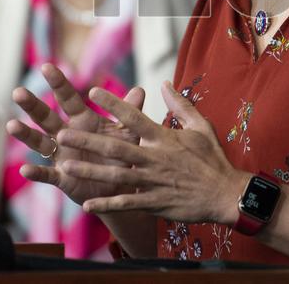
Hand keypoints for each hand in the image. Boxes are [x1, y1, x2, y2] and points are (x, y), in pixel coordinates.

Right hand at [6, 63, 146, 206]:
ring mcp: (62, 156)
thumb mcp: (128, 132)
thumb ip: (129, 112)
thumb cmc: (122, 153)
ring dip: (26, 135)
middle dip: (32, 105)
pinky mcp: (62, 177)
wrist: (122, 186)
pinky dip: (36, 172)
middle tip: (18, 92)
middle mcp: (67, 134)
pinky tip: (24, 170)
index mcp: (83, 120)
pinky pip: (47, 174)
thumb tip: (140, 89)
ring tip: (11, 125)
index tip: (46, 66)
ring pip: (40, 143)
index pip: (68, 98)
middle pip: (46, 117)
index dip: (58, 83)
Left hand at [55, 80, 248, 224]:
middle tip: (62, 133)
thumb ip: (180, 105)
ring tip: (65, 165)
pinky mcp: (155, 203)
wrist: (226, 194)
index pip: (133, 116)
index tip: (91, 91)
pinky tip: (86, 204)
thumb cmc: (212, 158)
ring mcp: (153, 182)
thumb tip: (165, 83)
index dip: (112, 104)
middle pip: (115, 147)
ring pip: (116, 176)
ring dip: (90, 170)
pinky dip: (107, 203)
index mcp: (163, 137)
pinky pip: (126, 203)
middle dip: (87, 140)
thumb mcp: (201, 126)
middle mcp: (154, 158)